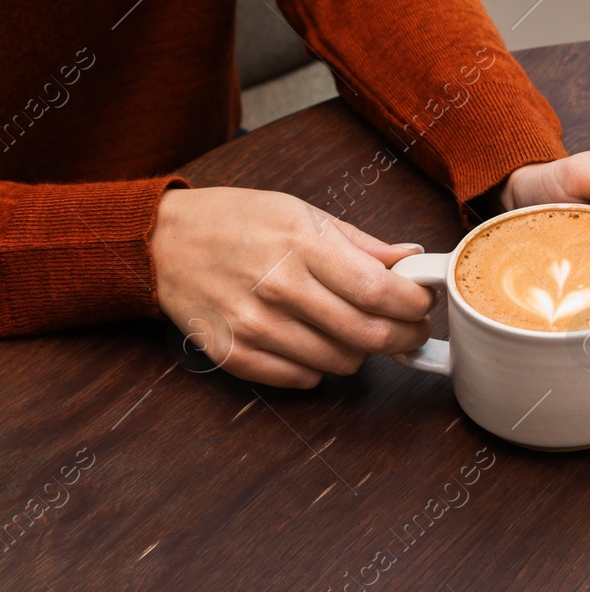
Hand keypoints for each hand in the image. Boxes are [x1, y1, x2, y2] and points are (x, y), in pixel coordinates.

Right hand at [152, 188, 434, 387]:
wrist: (162, 241)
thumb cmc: (237, 220)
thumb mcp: (301, 213)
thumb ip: (360, 243)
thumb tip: (411, 258)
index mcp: (303, 245)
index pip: (378, 290)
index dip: (414, 305)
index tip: (424, 304)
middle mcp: (280, 288)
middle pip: (367, 335)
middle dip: (404, 337)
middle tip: (411, 330)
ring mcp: (254, 325)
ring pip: (339, 362)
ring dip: (361, 352)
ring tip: (357, 331)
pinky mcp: (233, 353)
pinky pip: (300, 379)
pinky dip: (319, 367)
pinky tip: (316, 343)